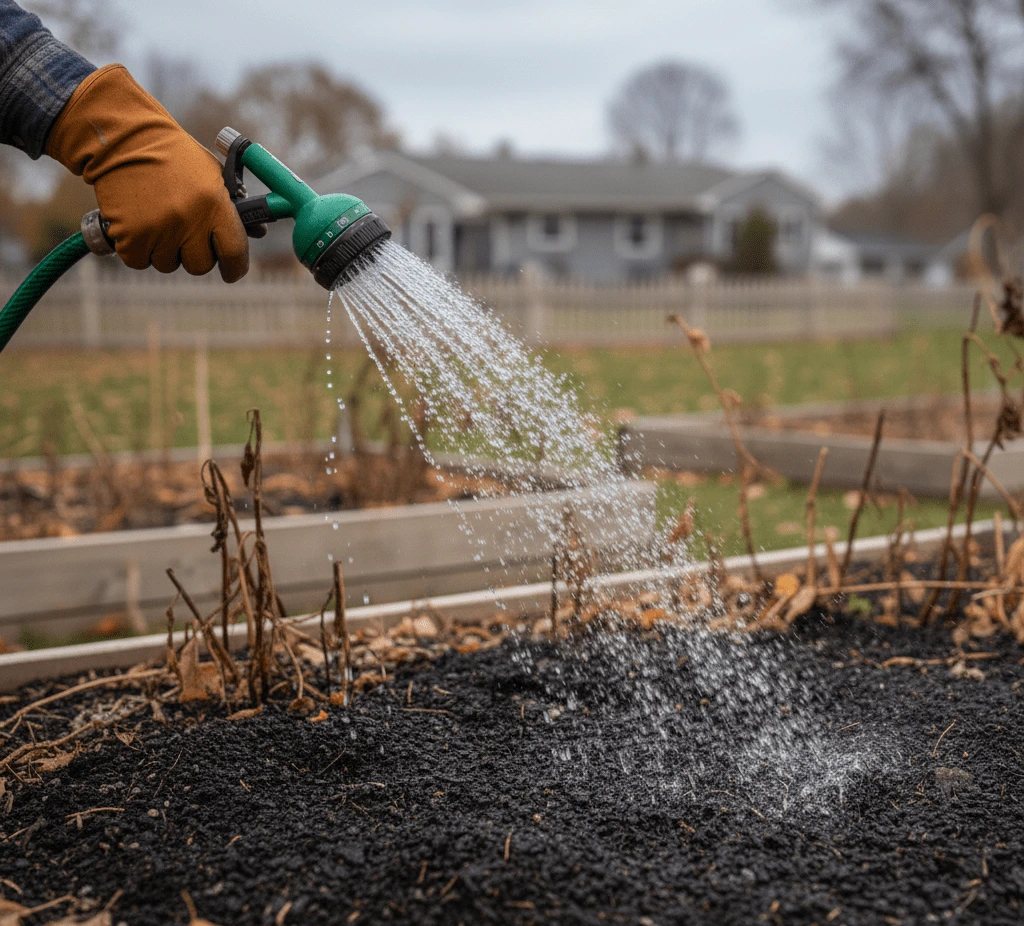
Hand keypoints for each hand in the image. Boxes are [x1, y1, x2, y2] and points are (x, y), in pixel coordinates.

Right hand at [47, 64, 248, 281]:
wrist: (123, 137)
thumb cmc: (173, 155)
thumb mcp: (211, 174)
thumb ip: (233, 206)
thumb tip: (259, 232)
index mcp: (215, 204)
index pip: (234, 252)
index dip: (235, 267)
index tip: (231, 272)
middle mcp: (189, 221)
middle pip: (200, 265)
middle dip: (194, 255)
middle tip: (184, 234)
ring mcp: (159, 230)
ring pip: (168, 264)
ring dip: (163, 250)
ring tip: (156, 220)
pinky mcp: (130, 236)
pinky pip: (139, 261)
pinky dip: (137, 249)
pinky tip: (137, 224)